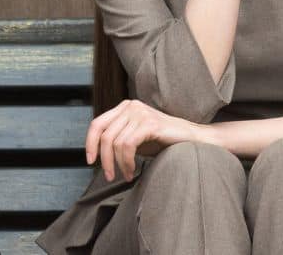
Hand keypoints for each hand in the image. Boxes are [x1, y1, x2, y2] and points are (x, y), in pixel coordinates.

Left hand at [85, 99, 202, 181]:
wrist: (193, 139)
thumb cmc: (163, 141)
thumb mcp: (135, 138)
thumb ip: (118, 139)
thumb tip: (97, 152)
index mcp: (125, 107)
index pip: (97, 123)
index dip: (90, 143)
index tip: (90, 161)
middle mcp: (131, 106)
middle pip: (104, 135)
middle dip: (104, 159)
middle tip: (109, 176)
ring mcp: (140, 113)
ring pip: (115, 143)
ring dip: (118, 164)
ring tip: (126, 175)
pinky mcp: (149, 123)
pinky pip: (127, 146)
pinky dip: (126, 162)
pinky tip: (132, 171)